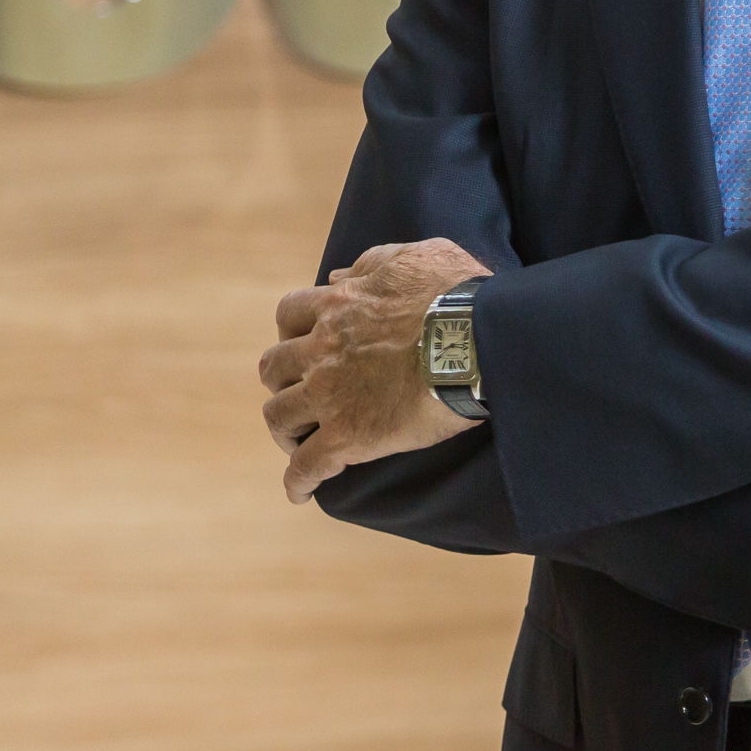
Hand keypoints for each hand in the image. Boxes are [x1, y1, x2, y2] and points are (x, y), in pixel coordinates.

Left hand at [259, 238, 493, 504]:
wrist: (477, 339)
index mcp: (337, 306)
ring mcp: (331, 395)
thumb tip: (339, 276)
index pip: (289, 314)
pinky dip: (298, 482)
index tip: (301, 343)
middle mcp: (322, 350)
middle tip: (298, 394)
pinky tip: (300, 493)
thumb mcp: (413, 257)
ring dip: (283, 429)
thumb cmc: (455, 293)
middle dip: (280, 380)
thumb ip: (370, 265)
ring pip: (279, 415)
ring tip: (296, 443)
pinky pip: (307, 466)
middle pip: (273, 367)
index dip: (290, 331)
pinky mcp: (349, 436)